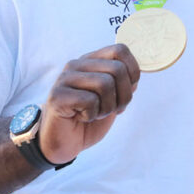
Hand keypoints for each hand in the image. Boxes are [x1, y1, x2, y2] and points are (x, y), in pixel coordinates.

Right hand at [39, 44, 140, 163]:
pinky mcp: (57, 96)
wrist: (63, 143)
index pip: (120, 50)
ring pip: (105, 84)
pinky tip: (81, 117)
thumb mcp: (112, 100)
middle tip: (112, 110)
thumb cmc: (88, 119)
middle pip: (117, 69)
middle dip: (123, 96)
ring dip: (107, 107)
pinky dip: (92, 115)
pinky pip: (89, 100)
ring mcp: (65, 78)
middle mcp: (77, 65)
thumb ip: (123, 84)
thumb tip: (135, 77)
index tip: (127, 92)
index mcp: (91, 61)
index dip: (133, 72)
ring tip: (95, 114)